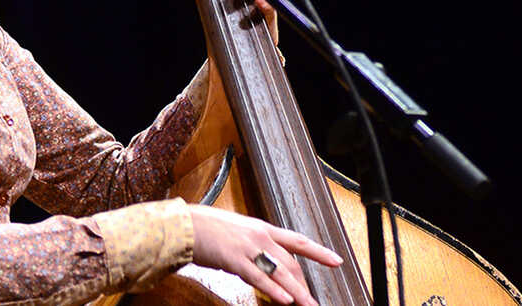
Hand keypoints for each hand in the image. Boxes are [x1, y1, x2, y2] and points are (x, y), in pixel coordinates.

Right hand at [188, 204, 342, 305]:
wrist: (185, 225)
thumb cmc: (207, 228)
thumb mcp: (237, 231)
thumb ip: (253, 244)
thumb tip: (264, 258)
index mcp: (261, 228)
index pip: (297, 241)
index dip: (319, 252)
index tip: (336, 261)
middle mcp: (259, 236)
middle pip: (291, 263)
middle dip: (305, 284)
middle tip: (313, 301)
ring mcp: (248, 248)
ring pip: (280, 272)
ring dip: (296, 292)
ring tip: (308, 305)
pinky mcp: (235, 260)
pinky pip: (259, 277)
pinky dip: (274, 290)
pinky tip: (285, 300)